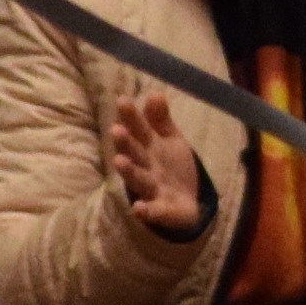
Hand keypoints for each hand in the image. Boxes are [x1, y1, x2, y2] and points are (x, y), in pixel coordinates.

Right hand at [107, 88, 207, 237]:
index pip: (138, 130)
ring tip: (120, 162)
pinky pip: (153, 211)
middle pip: (134, 154)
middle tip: (116, 130)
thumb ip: (160, 120)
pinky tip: (139, 208)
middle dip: (125, 143)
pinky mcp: (161, 210)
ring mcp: (151, 189)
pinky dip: (146, 211)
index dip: (131, 116)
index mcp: (148, 148)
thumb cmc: (171, 165)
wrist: (189, 200)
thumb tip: (155, 93)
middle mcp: (145, 167)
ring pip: (138, 179)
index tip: (123, 100)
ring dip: (129, 171)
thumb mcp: (170, 139)